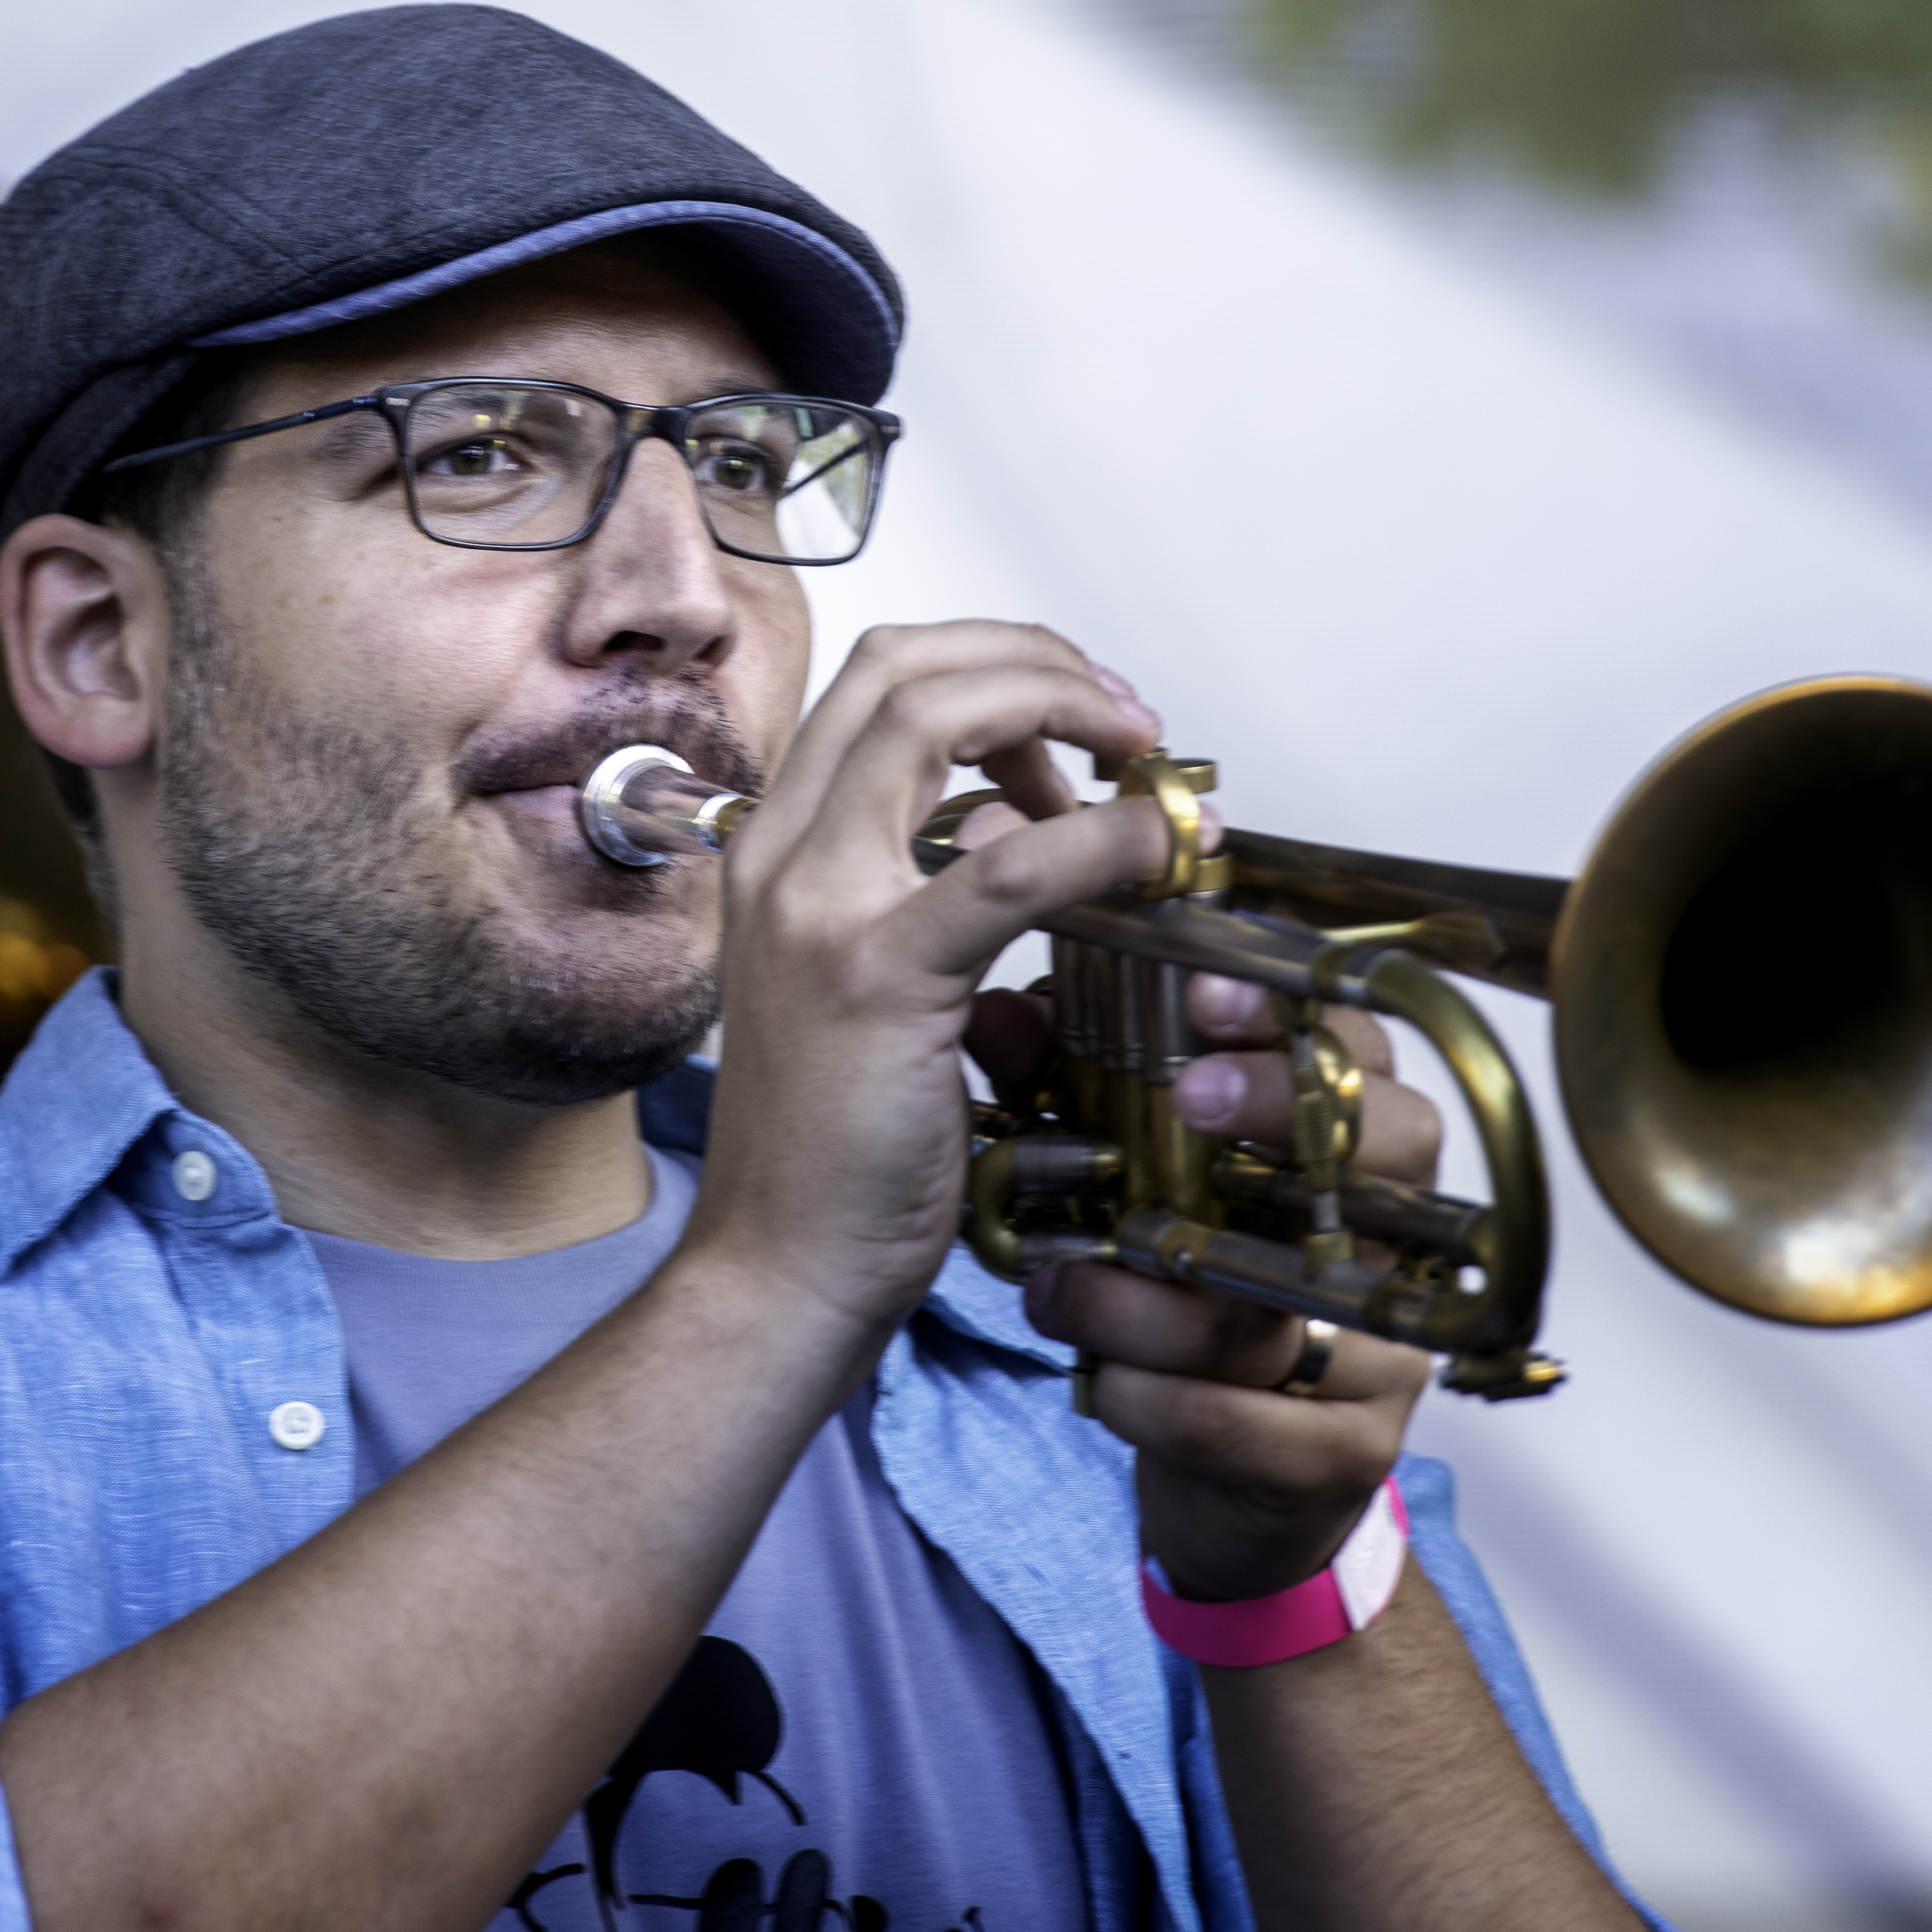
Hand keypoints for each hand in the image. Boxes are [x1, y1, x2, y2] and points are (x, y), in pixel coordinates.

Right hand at [680, 621, 1181, 1348]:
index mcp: (780, 853)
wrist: (778, 1270)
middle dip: (1034, 661)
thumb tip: (1014, 827)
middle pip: (904, 667)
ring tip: (1143, 766)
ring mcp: (819, 907)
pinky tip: (1153, 848)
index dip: (994, 665)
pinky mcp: (877, 976)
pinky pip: (1008, 865)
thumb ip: (938, 891)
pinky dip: (1099, 836)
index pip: (879, 681)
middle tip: (1126, 720)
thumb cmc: (835, 1153)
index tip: (1082, 715)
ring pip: (936, 718)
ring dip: (1063, 709)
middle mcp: (783, 856)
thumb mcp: (884, 985)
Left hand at [970, 973, 1447, 1600]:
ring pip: (1279, 1307)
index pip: (1356, 1058)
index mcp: (1349, 1160)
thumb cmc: (1181, 1309)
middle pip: (1388, 1148)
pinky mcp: (1350, 1452)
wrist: (1227, 1483)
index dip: (1291, 1018)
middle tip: (1187, 1100)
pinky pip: (1247, 1419)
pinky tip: (1099, 1385)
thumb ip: (1077, 1101)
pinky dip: (1152, 1401)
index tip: (1206, 991)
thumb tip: (1000, 1013)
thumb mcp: (1134, 1193)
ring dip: (1148, 1302)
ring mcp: (1386, 1351)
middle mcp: (1391, 1241)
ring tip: (1056, 1292)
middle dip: (1278, 1110)